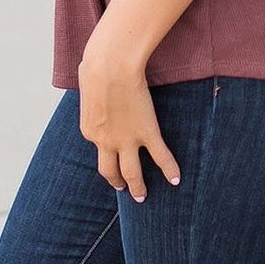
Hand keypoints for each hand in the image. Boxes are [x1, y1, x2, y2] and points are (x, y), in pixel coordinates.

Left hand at [78, 43, 181, 201]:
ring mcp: (126, 140)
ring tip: (141, 197)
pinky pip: (160, 157)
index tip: (114, 150)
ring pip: (132, 172)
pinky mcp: (146, 133)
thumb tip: (96, 88)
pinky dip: (169, 170)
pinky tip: (176, 180)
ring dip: (137, 187)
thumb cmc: (97, 67)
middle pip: (110, 171)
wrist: (110, 66)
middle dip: (117, 181)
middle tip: (124, 188)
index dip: (107, 149)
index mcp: (90, 130)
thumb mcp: (88, 88)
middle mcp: (105, 142)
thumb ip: (94, 97)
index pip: (98, 146)